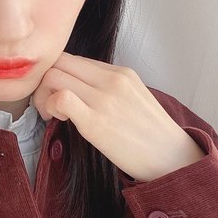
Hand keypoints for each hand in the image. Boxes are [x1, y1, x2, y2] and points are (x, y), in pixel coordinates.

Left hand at [33, 52, 205, 181]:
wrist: (172, 159)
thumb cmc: (150, 134)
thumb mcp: (133, 97)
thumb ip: (107, 86)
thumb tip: (78, 87)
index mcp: (120, 72)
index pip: (73, 59)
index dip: (58, 75)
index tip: (59, 95)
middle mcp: (111, 79)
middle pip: (59, 62)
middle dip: (44, 82)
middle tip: (49, 106)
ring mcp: (104, 99)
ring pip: (53, 76)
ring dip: (44, 96)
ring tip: (55, 115)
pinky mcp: (96, 122)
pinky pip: (61, 98)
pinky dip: (50, 106)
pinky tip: (60, 120)